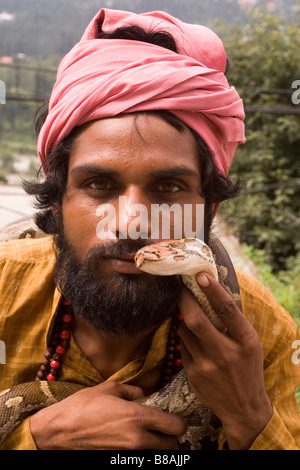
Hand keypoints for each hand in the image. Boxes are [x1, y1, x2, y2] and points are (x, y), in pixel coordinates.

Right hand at [30, 381, 186, 449]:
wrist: (60, 430)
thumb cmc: (84, 406)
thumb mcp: (110, 388)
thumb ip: (133, 391)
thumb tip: (143, 395)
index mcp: (138, 417)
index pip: (175, 426)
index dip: (179, 422)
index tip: (174, 417)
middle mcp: (137, 439)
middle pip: (171, 445)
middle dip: (170, 435)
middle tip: (162, 426)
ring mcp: (128, 453)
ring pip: (156, 453)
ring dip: (156, 444)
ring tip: (146, 433)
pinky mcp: (118, 460)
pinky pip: (139, 456)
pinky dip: (141, 449)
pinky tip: (130, 439)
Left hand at [177, 272, 272, 449]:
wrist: (243, 408)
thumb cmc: (247, 368)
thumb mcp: (250, 344)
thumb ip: (233, 323)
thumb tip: (211, 293)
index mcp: (245, 341)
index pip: (227, 310)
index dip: (212, 290)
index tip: (200, 274)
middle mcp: (226, 352)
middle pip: (196, 320)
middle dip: (184, 299)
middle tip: (178, 286)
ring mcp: (207, 365)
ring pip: (185, 331)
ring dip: (184, 319)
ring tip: (189, 315)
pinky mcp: (193, 374)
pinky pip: (182, 347)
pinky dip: (185, 338)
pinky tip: (194, 342)